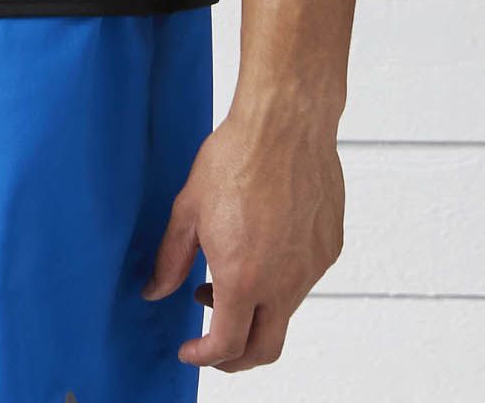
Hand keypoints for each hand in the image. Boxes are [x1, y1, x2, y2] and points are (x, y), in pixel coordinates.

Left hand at [141, 102, 345, 372]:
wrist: (285, 124)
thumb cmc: (236, 158)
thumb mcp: (188, 209)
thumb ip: (171, 258)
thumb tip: (155, 290)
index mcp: (244, 277)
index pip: (227, 345)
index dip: (204, 356)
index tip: (191, 350)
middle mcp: (283, 283)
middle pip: (265, 348)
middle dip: (236, 358)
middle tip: (214, 343)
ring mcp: (311, 268)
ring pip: (284, 311)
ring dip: (256, 310)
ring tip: (230, 273)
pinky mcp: (329, 249)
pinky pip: (303, 279)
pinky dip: (280, 280)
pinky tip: (261, 245)